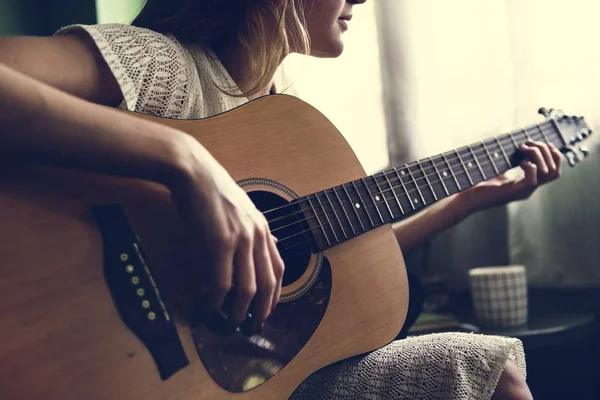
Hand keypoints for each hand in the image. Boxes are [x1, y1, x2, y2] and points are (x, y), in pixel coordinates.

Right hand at [167, 137, 283, 332]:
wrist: (192, 170)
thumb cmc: (211, 189)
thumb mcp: (241, 208)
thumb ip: (253, 229)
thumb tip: (266, 245)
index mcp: (263, 228)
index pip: (280, 269)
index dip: (275, 296)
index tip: (267, 311)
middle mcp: (257, 235)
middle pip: (268, 285)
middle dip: (262, 313)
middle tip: (252, 329)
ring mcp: (240, 239)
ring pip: (247, 290)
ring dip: (238, 313)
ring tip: (229, 325)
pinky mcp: (219, 243)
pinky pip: (221, 282)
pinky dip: (215, 302)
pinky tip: (208, 309)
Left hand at [459, 140, 562, 214]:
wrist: (466, 198)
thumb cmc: (480, 184)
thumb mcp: (500, 169)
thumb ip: (512, 161)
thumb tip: (521, 143)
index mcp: (528, 184)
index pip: (555, 171)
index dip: (553, 155)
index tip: (540, 143)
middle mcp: (528, 189)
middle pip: (554, 170)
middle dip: (545, 151)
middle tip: (528, 142)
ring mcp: (522, 192)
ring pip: (547, 173)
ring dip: (537, 155)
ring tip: (522, 148)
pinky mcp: (512, 192)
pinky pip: (532, 180)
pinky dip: (529, 167)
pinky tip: (519, 161)